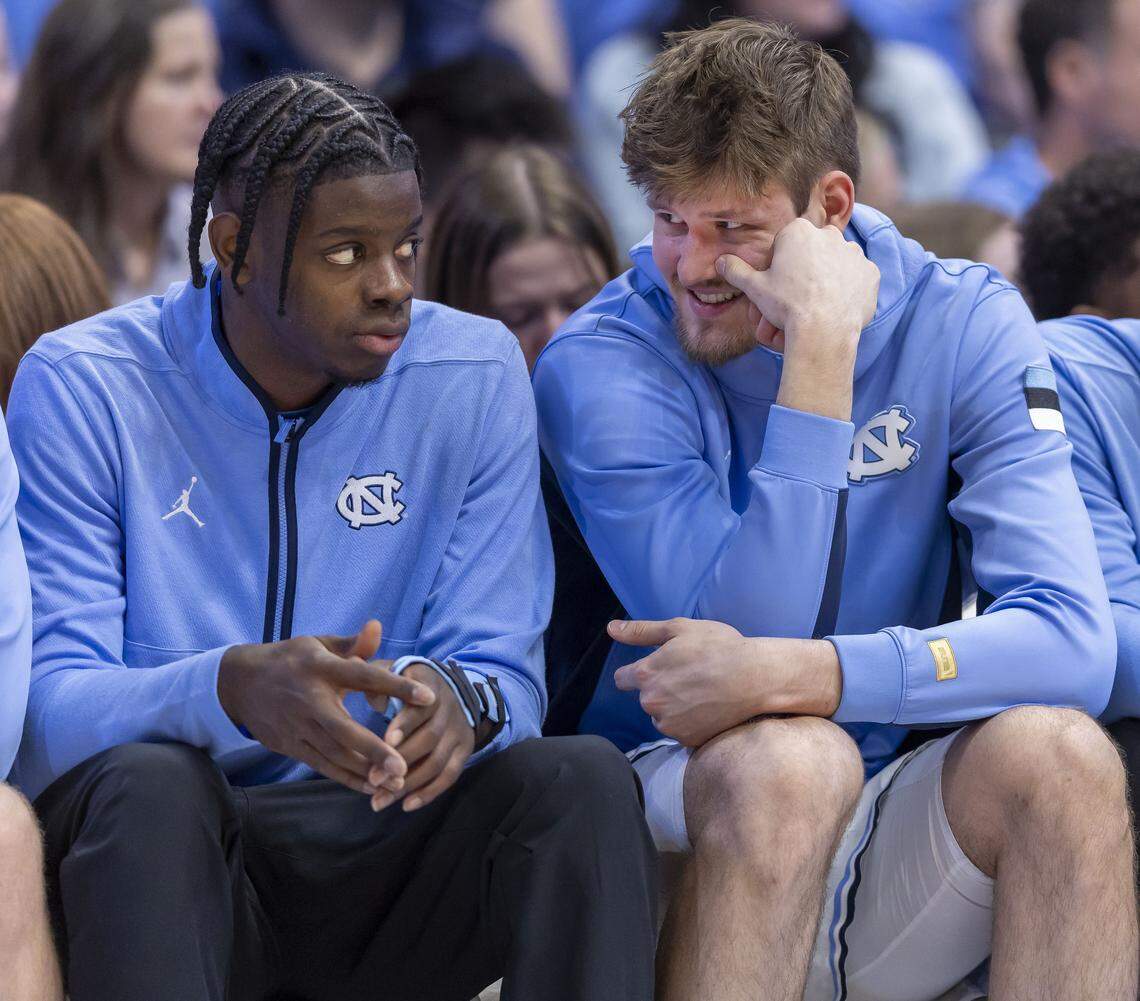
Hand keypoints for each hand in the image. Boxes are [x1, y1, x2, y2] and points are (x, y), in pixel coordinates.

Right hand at [218, 620, 435, 794]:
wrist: (239, 683)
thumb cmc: (291, 660)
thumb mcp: (319, 644)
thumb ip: (354, 644)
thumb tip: (379, 627)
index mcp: (321, 667)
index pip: (364, 675)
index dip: (396, 684)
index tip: (429, 697)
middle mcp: (309, 699)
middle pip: (344, 728)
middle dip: (373, 749)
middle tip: (403, 766)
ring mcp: (297, 726)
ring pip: (333, 753)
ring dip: (364, 770)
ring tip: (397, 782)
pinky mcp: (290, 745)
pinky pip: (322, 765)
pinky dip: (346, 777)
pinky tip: (371, 787)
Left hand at [370, 663, 476, 812]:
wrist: (455, 688)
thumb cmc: (410, 681)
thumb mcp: (396, 670)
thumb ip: (375, 673)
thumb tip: (356, 670)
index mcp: (429, 688)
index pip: (420, 708)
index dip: (404, 725)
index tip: (385, 741)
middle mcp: (449, 711)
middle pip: (428, 740)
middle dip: (400, 762)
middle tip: (372, 780)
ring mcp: (459, 732)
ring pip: (436, 763)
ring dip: (408, 785)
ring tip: (379, 801)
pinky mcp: (464, 751)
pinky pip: (450, 776)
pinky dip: (429, 793)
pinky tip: (406, 806)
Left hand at [610, 618, 843, 745]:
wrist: (755, 678)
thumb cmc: (718, 647)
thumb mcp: (679, 629)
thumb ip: (641, 631)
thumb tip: (611, 629)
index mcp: (645, 675)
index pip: (623, 678)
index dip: (640, 671)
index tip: (661, 667)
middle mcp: (651, 704)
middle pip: (646, 697)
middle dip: (661, 688)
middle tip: (690, 676)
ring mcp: (669, 725)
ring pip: (662, 716)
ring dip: (674, 707)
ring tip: (702, 692)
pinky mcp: (687, 741)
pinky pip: (681, 731)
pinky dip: (690, 723)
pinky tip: (709, 708)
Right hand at [717, 219, 878, 420]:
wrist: (823, 330)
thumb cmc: (787, 305)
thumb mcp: (755, 288)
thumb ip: (737, 271)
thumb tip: (720, 261)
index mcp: (798, 231)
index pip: (785, 244)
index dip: (778, 266)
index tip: (777, 286)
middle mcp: (829, 235)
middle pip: (811, 253)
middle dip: (804, 272)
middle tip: (795, 299)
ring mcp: (854, 253)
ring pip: (835, 264)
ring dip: (827, 279)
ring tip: (816, 305)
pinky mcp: (871, 273)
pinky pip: (857, 279)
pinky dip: (848, 291)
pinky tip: (836, 308)